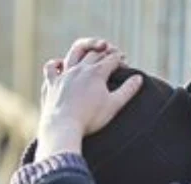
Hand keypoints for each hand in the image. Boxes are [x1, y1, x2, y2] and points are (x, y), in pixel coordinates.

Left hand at [36, 38, 142, 159]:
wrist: (63, 128)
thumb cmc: (90, 118)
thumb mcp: (114, 105)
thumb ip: (128, 90)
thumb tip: (139, 78)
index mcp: (97, 72)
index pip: (112, 59)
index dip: (120, 60)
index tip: (125, 66)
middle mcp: (80, 69)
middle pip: (95, 54)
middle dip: (107, 53)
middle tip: (113, 58)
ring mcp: (64, 74)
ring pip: (74, 53)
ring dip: (85, 48)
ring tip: (92, 51)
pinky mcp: (51, 83)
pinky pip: (51, 67)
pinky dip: (57, 64)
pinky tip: (62, 66)